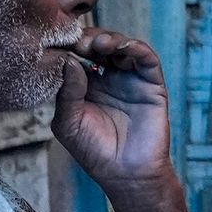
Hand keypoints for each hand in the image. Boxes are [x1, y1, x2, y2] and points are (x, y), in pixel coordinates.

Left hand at [52, 29, 172, 185]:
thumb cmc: (94, 152)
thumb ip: (67, 92)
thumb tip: (70, 61)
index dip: (71, 45)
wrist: (125, 173)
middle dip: (90, 38)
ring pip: (122, 47)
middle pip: (100, 45)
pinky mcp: (151, 84)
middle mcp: (109, 78)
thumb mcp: (68, 122)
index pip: (78, 55)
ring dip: (111, 39)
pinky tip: (121, 48)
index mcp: (86, 85)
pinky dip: (135, 47)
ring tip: (98, 44)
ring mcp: (131, 80)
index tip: (60, 42)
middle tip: (79, 42)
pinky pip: (146, 59)